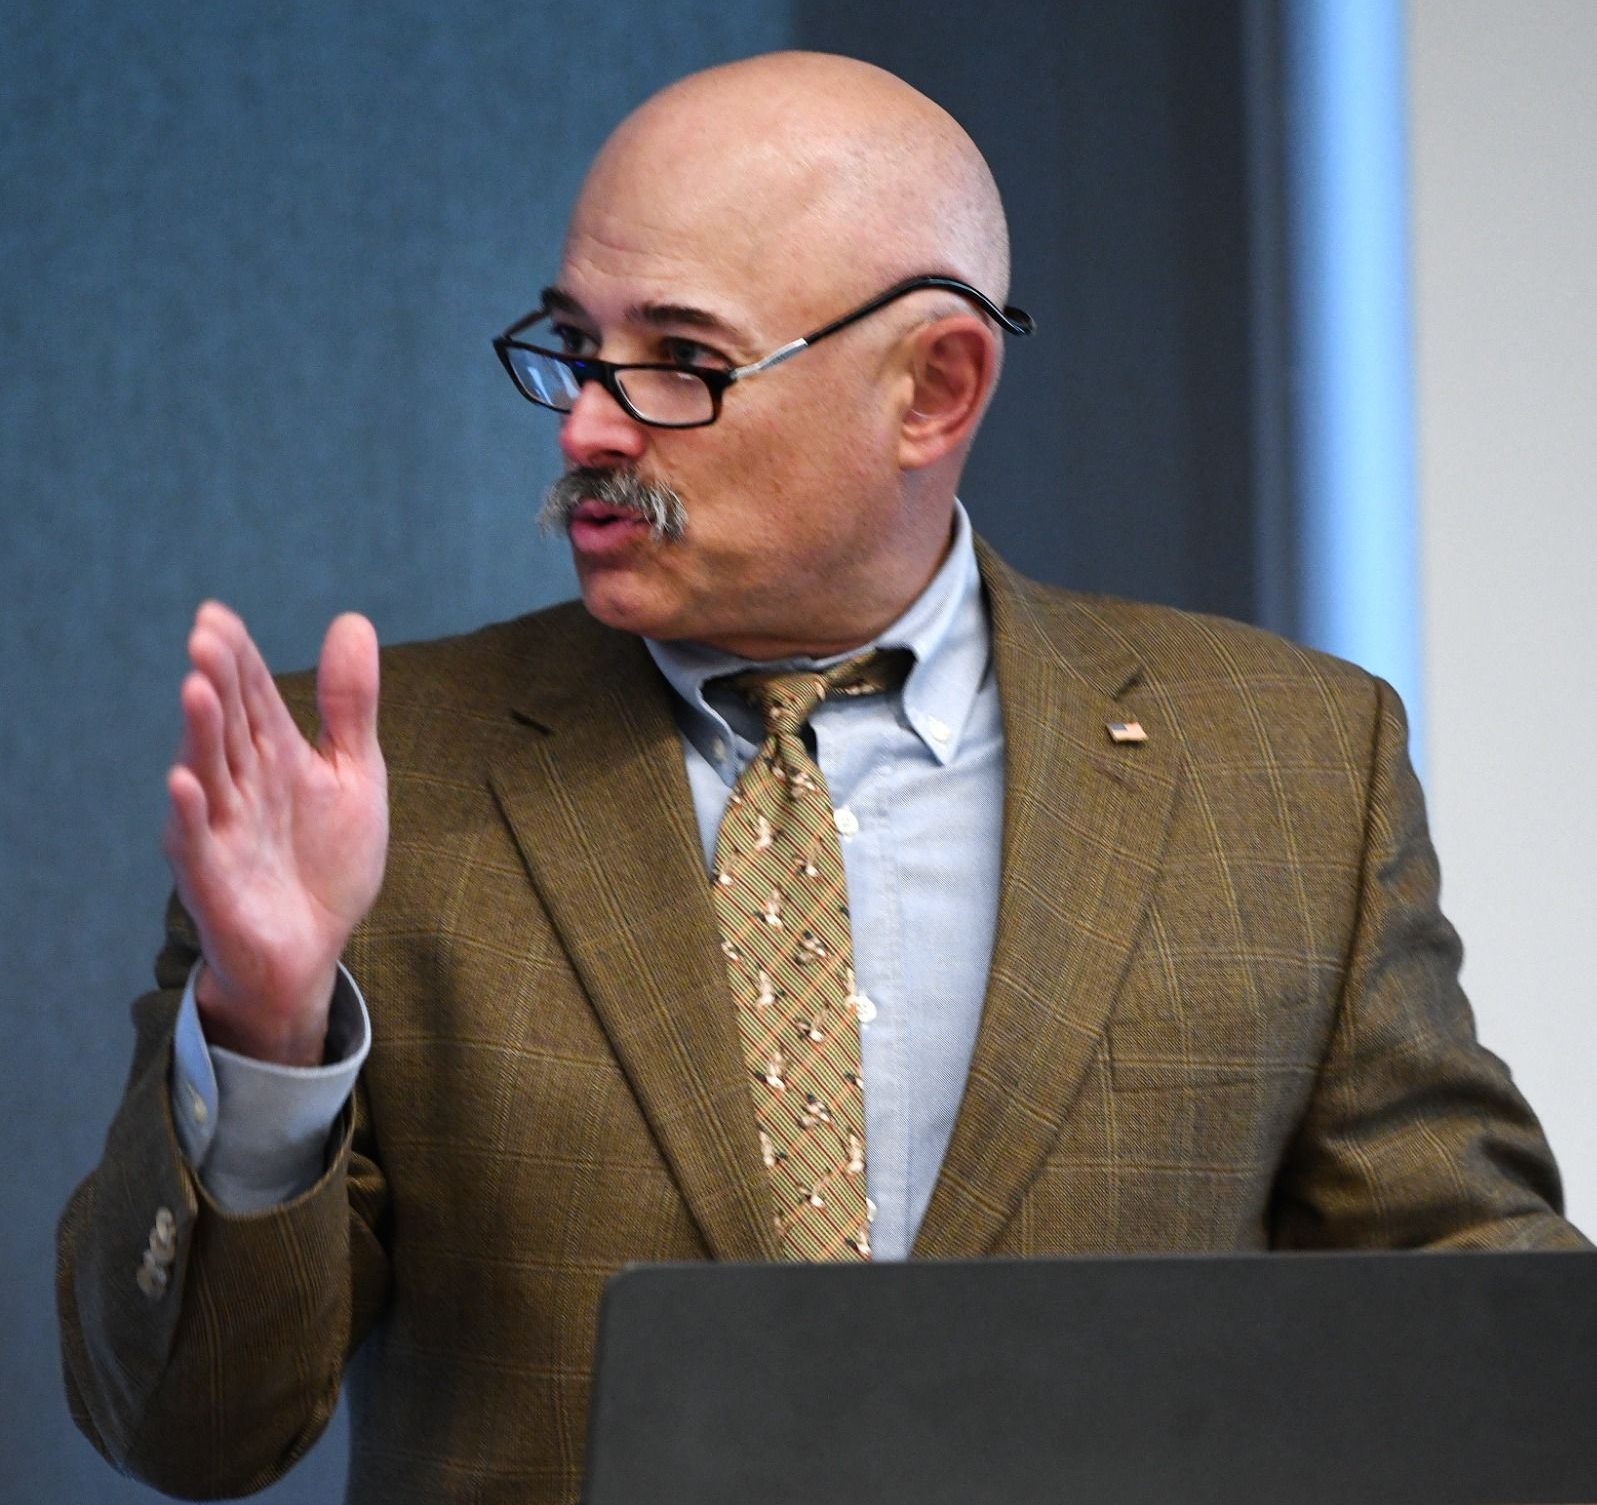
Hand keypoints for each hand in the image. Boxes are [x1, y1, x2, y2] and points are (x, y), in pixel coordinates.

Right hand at [162, 602, 388, 1064]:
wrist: (315, 948)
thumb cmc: (326, 859)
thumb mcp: (354, 772)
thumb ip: (349, 704)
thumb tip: (350, 620)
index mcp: (273, 755)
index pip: (252, 695)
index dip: (237, 656)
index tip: (217, 614)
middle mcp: (239, 784)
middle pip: (226, 725)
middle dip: (217, 681)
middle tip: (205, 635)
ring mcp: (222, 829)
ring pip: (207, 773)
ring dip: (200, 734)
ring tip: (197, 688)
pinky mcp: (214, 879)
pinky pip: (197, 843)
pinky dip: (190, 813)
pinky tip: (185, 781)